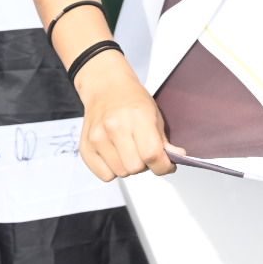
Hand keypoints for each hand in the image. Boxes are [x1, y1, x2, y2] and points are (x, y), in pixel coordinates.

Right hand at [76, 52, 181, 180]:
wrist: (106, 88)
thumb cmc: (132, 100)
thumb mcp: (155, 114)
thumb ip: (164, 140)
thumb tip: (176, 157)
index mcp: (137, 117)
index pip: (152, 154)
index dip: (163, 166)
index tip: (166, 165)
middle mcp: (114, 127)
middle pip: (135, 168)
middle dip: (145, 165)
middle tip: (144, 152)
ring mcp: (97, 138)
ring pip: (121, 173)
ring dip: (128, 167)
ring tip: (129, 150)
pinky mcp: (85, 147)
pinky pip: (105, 175)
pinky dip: (113, 170)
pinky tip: (116, 155)